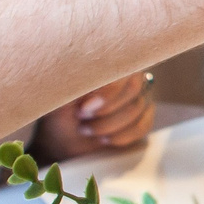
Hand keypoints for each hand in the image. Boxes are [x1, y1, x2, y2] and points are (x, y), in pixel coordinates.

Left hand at [36, 71, 155, 156]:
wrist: (62, 139)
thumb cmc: (59, 114)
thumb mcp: (60, 99)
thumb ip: (73, 87)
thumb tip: (84, 87)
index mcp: (106, 64)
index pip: (122, 68)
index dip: (108, 91)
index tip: (84, 109)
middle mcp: (127, 75)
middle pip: (134, 88)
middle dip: (106, 111)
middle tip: (81, 119)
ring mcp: (138, 95)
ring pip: (138, 107)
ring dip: (109, 126)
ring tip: (85, 130)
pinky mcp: (144, 116)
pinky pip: (143, 125)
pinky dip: (123, 136)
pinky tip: (104, 139)